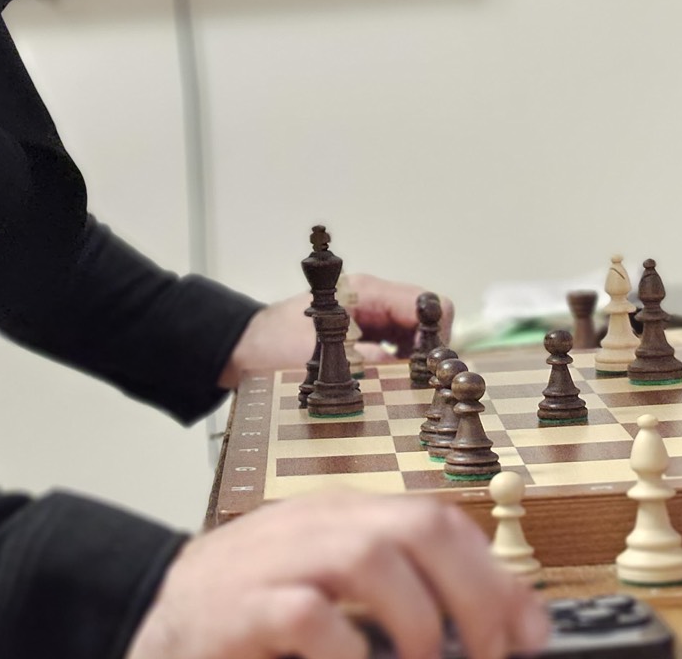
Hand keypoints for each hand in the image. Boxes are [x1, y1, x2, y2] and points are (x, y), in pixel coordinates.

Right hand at [125, 492, 547, 658]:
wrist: (160, 620)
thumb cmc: (256, 611)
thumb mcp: (333, 588)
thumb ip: (403, 594)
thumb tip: (503, 625)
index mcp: (344, 517)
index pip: (437, 518)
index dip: (494, 574)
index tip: (530, 631)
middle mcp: (317, 526)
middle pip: (418, 526)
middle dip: (473, 593)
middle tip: (490, 655)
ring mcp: (278, 561)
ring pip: (369, 557)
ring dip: (418, 621)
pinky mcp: (241, 610)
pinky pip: (306, 616)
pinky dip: (347, 651)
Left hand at [220, 277, 453, 385]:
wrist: (243, 350)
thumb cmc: (275, 345)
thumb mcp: (324, 356)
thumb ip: (368, 360)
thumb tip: (407, 374)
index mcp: (367, 292)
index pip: (427, 302)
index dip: (437, 334)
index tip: (431, 367)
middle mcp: (373, 300)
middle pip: (425, 320)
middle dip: (428, 351)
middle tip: (418, 385)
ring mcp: (368, 318)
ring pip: (413, 337)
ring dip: (415, 362)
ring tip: (403, 390)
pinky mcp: (362, 337)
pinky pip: (395, 349)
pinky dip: (399, 366)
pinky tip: (389, 387)